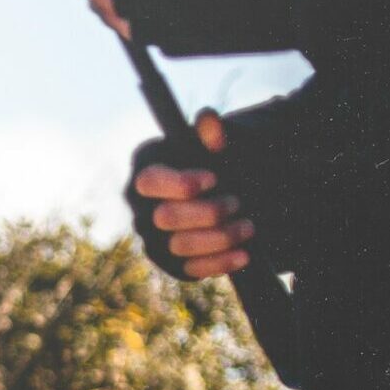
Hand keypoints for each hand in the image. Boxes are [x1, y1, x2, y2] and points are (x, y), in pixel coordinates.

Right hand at [133, 110, 253, 279]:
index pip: (150, 182)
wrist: (225, 192)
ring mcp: (153, 239)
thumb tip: (208, 119)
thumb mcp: (216, 145)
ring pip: (180, 246)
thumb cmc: (215, 162)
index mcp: (145, 171)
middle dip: (207, 212)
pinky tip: (244, 254)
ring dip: (219, 238)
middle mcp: (141, 208)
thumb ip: (212, 133)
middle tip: (237, 202)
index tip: (214, 179)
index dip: (181, 184)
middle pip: (165, 217)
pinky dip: (220, 263)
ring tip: (248, 227)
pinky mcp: (171, 264)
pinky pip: (190, 270)